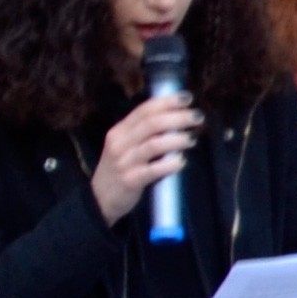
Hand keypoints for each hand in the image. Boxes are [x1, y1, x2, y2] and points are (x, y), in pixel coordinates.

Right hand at [90, 91, 200, 223]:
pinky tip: (181, 161)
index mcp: (119, 131)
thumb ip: (144, 133)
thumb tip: (176, 118)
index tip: (187, 98)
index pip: (144, 110)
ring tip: (191, 139)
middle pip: (152, 124)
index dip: (167, 102)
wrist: (99, 199)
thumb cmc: (120, 169)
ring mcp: (124, 162)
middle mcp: (120, 143)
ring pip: (154, 144)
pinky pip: (154, 170)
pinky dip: (171, 164)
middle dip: (178, 117)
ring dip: (177, 139)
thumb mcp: (125, 146)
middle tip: (197, 117)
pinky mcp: (130, 181)